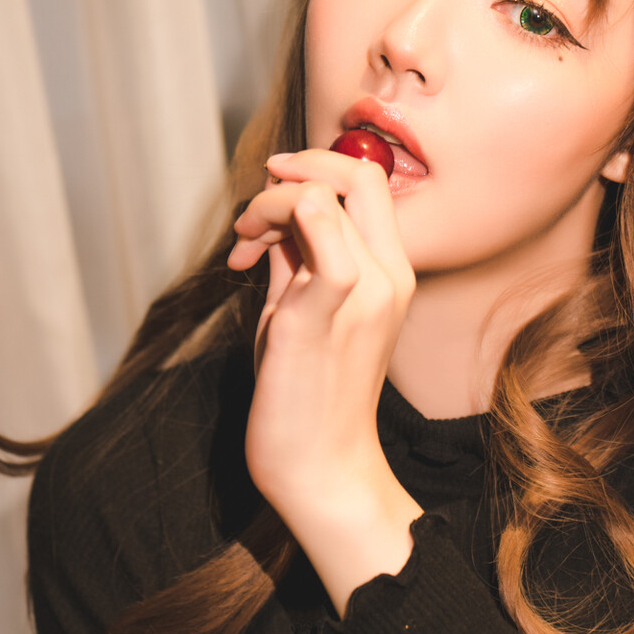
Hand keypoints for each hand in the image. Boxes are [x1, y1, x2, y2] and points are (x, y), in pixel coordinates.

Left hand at [228, 149, 423, 613]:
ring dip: (266, 206)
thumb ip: (299, 259)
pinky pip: (318, 239)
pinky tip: (243, 258)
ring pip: (319, 198)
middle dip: (292, 171)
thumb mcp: (304, 309)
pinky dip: (276, 225)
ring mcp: (361, 295)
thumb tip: (275, 215)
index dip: (316, 166)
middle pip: (354, 176)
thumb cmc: (309, 393)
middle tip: (252, 214)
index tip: (271, 191)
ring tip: (241, 247)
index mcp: (392, 272)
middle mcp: (388, 277)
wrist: (321, 467)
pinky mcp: (321, 316)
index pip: (369, 182)